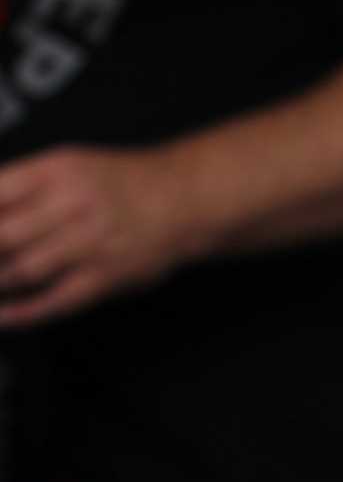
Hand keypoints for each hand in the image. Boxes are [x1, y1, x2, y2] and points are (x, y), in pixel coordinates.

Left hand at [0, 145, 200, 326]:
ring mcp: (92, 243)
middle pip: (1, 235)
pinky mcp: (108, 276)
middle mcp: (74, 205)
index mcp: (57, 170)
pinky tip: (4, 315)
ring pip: (21, 270)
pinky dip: (23, 312)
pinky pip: (56, 299)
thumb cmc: (122, 183)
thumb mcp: (69, 166)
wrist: (186, 199)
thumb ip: (20, 187)